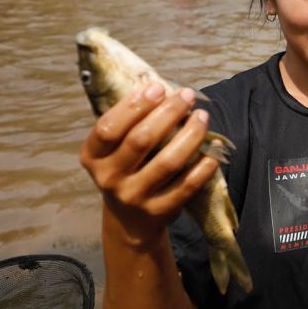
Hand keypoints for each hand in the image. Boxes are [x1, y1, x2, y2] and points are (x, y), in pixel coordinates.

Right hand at [79, 84, 218, 246]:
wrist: (130, 220)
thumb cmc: (127, 169)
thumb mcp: (115, 149)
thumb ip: (131, 122)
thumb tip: (164, 89)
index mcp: (93, 157)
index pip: (108, 128)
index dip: (133, 106)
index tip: (158, 88)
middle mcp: (109, 178)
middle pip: (141, 140)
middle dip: (168, 113)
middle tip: (187, 95)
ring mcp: (134, 197)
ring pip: (167, 162)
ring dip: (190, 135)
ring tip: (202, 116)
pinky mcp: (159, 211)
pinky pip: (187, 185)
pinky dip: (204, 165)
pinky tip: (214, 147)